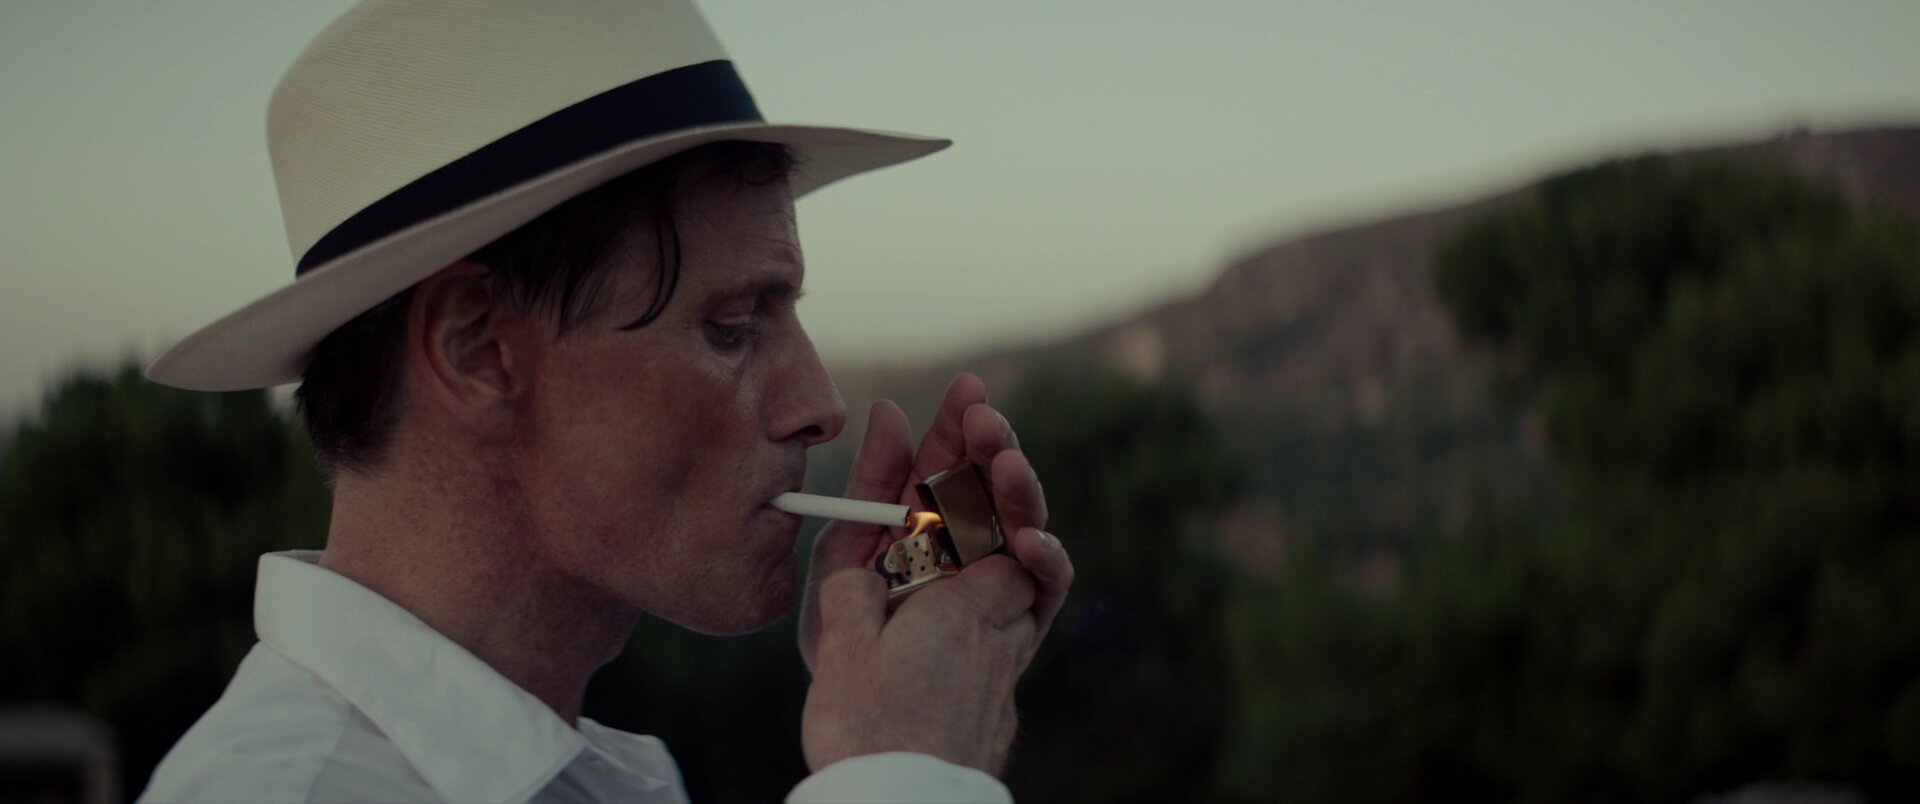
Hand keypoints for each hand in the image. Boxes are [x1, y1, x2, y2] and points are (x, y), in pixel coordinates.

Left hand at [797, 374, 1075, 773]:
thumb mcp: (839, 575)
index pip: (939, 473)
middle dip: (988, 443)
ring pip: (1020, 521)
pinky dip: (1048, 558)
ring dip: (1017, 485)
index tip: (964, 387)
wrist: (886, 761)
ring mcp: (995, 594)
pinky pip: (1046, 584)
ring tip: (1005, 459)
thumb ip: (866, 498)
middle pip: (985, 488)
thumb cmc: (853, 683)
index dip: (953, 430)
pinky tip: (1032, 539)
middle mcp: (959, 563)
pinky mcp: (1023, 629)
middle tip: (984, 412)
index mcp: (912, 546)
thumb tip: (891, 412)